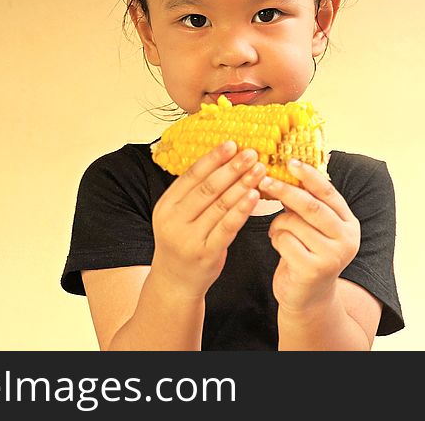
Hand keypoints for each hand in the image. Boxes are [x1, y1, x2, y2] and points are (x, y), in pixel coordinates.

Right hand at [151, 141, 265, 298]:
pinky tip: (254, 195)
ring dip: (241, 184)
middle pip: (207, 188)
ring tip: (258, 170)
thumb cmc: (183, 242)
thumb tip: (222, 160)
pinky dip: (241, 209)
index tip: (232, 144)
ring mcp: (189, 238)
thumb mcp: (177, 215)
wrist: (175, 281)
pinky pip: (227, 227)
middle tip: (251, 153)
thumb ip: (193, 193)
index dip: (213, 158)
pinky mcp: (206, 253)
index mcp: (166, 205)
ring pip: (219, 205)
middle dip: (231, 168)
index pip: (191, 176)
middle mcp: (174, 220)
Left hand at [259, 159, 360, 312]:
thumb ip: (308, 204)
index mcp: (349, 223)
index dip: (309, 175)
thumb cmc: (306, 254)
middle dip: (285, 190)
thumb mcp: (313, 227)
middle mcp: (347, 239)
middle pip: (311, 206)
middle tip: (265, 180)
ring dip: (277, 223)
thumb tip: (288, 168)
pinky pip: (285, 241)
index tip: (289, 161)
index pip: (329, 192)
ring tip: (277, 232)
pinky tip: (280, 247)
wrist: (308, 297)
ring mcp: (332, 256)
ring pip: (293, 223)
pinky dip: (276, 240)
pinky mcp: (314, 270)